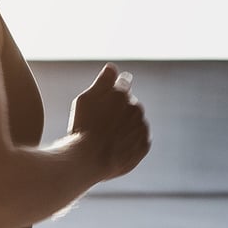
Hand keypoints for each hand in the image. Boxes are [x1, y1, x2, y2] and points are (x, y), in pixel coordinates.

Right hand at [70, 63, 150, 180]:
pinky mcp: (144, 146)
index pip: (124, 82)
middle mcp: (135, 107)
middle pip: (130, 103)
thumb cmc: (83, 128)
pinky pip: (139, 141)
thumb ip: (102, 82)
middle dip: (119, 109)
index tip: (108, 97)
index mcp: (122, 92)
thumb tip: (112, 67)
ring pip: (135, 122)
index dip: (115, 88)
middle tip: (101, 123)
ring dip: (126, 126)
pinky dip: (130, 142)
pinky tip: (115, 148)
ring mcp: (141, 127)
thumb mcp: (85, 100)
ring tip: (107, 138)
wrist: (89, 160)